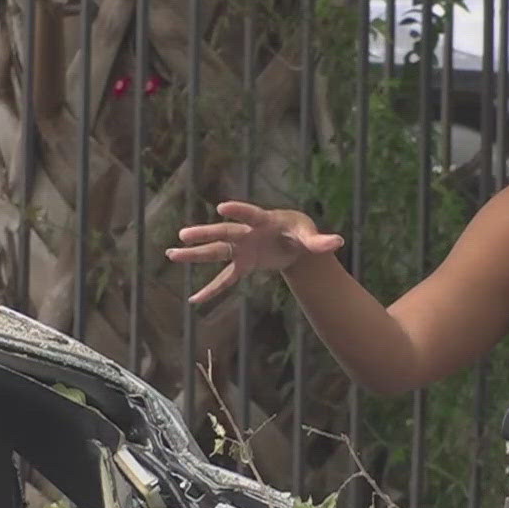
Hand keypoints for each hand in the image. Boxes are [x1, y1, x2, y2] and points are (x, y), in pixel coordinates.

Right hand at [165, 200, 344, 304]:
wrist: (295, 243)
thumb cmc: (300, 232)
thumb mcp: (309, 235)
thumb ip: (319, 241)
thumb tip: (337, 242)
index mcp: (263, 220)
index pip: (249, 214)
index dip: (236, 211)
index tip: (220, 208)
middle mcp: (246, 233)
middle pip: (223, 233)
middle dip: (204, 234)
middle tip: (183, 234)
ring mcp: (241, 249)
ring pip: (215, 253)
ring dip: (194, 255)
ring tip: (171, 254)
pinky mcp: (242, 264)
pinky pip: (224, 279)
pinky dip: (211, 290)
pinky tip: (194, 300)